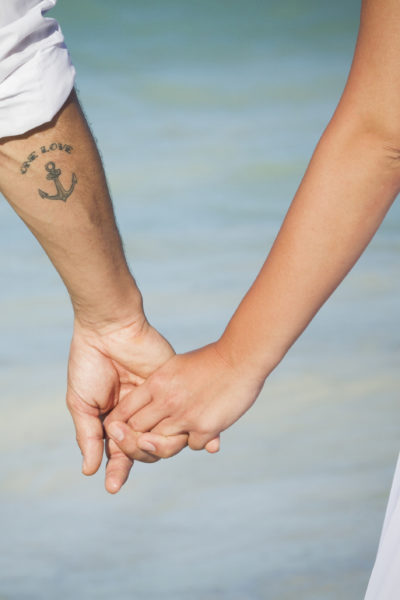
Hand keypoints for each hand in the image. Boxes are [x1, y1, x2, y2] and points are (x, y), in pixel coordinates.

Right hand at [66, 314, 187, 492]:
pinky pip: (191, 415)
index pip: (120, 453)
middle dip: (136, 454)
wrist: (110, 329)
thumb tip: (90, 470)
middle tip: (127, 445)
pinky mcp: (175, 389)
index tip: (113, 487)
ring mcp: (159, 403)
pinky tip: (207, 445)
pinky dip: (201, 432)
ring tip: (152, 443)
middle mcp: (139, 415)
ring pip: (168, 437)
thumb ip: (88, 436)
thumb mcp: (82, 402)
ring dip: (163, 446)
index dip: (117, 470)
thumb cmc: (89, 364)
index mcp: (114, 420)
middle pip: (145, 449)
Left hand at [104, 342, 263, 459]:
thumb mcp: (176, 367)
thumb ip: (160, 386)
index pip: (126, 410)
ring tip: (174, 434)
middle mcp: (166, 400)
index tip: (121, 429)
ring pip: (159, 444)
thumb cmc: (211, 359)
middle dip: (138, 439)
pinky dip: (196, 439)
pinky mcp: (205, 427)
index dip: (120, 423)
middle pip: (137, 431)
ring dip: (165, 443)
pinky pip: (191, 445)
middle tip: (145, 439)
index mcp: (157, 382)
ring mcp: (185, 416)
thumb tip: (149, 401)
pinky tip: (203, 428)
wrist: (241, 357)